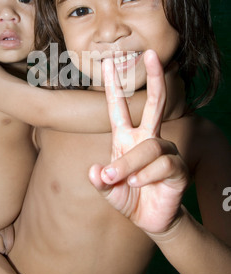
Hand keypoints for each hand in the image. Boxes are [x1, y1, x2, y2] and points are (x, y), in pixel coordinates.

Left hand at [89, 50, 188, 234]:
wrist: (151, 220)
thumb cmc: (129, 198)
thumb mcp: (108, 191)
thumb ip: (100, 182)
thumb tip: (96, 171)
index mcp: (127, 138)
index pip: (120, 108)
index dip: (115, 87)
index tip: (109, 64)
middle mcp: (147, 138)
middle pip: (155, 103)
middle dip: (154, 78)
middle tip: (151, 54)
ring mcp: (165, 151)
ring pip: (149, 146)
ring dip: (130, 165)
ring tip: (122, 181)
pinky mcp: (177, 168)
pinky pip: (163, 164)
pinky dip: (146, 176)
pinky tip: (139, 185)